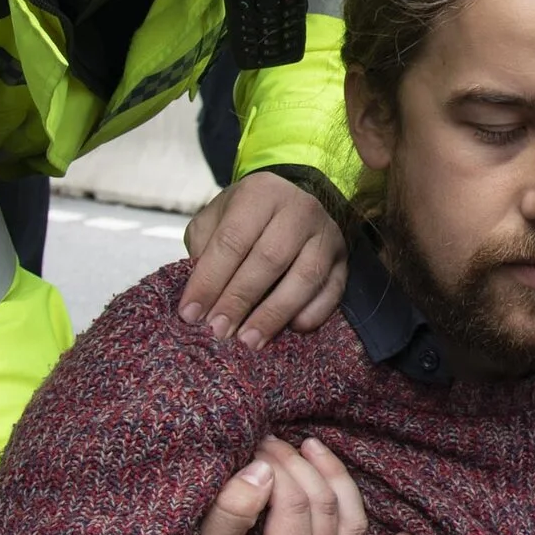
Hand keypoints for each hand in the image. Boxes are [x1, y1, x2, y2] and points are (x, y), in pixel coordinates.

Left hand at [180, 172, 347, 346]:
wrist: (292, 202)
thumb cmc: (245, 217)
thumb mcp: (215, 219)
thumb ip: (203, 250)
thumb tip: (201, 298)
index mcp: (260, 193)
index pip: (232, 240)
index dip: (210, 280)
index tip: (191, 314)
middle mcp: (299, 208)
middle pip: (269, 259)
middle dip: (240, 300)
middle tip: (219, 331)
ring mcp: (326, 234)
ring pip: (305, 277)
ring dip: (275, 314)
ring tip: (250, 340)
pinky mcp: (344, 259)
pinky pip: (333, 290)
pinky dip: (314, 313)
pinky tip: (292, 329)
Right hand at [201, 434, 416, 534]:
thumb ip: (231, 508)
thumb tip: (263, 470)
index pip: (295, 503)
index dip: (278, 465)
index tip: (254, 443)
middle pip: (326, 508)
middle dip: (301, 465)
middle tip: (270, 440)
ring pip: (353, 526)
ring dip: (339, 482)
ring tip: (313, 448)